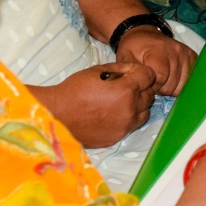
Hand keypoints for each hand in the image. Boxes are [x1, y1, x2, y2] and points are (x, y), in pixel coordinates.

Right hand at [31, 62, 156, 148]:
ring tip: (120, 102)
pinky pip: (131, 126)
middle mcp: (130, 109)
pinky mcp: (117, 137)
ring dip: (137, 105)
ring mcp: (125, 126)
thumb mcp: (98, 70)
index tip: (130, 73)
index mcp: (127, 90)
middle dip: (141, 88)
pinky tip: (112, 115)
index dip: (140, 72)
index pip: (149, 76)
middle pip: (150, 95)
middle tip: (124, 87)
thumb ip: (120, 68)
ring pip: (144, 113)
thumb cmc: (74, 90)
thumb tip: (133, 70)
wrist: (56, 116)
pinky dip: (127, 119)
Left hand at [114, 27, 197, 95]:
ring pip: (182, 84)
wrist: (144, 34)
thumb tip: (141, 86)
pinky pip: (190, 79)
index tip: (145, 84)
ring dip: (171, 87)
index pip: (161, 78)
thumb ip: (132, 73)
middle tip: (152, 82)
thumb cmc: (133, 48)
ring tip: (162, 80)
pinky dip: (181, 83)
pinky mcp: (192, 56)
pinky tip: (172, 78)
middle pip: (172, 83)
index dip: (152, 87)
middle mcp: (176, 51)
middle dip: (161, 88)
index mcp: (159, 50)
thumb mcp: (125, 58)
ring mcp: (186, 53)